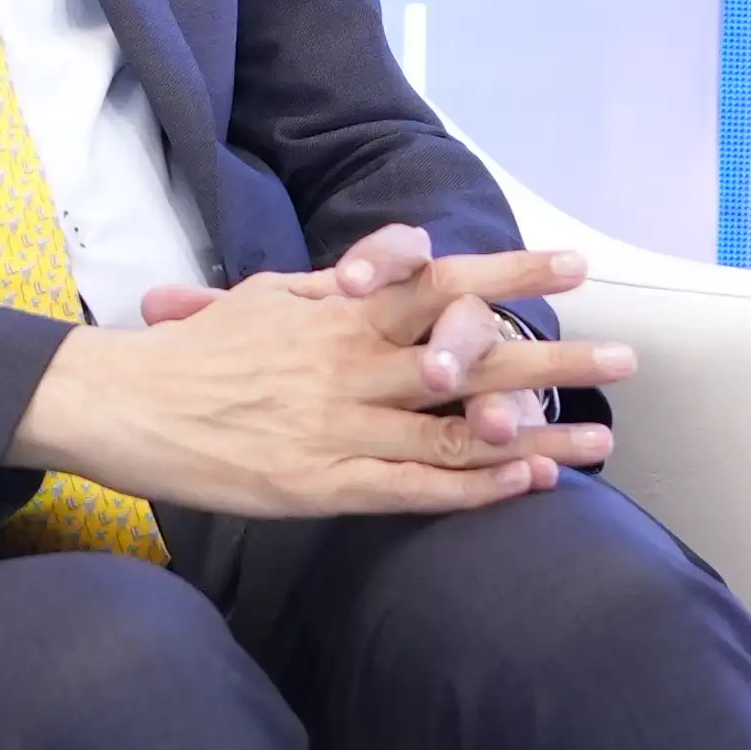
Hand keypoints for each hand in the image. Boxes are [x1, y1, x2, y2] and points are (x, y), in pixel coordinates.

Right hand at [15, 242, 633, 520]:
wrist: (125, 404)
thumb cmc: (192, 350)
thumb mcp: (263, 295)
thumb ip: (331, 284)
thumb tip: (387, 261)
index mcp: (336, 311)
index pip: (439, 281)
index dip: (509, 271)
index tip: (572, 264)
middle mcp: (349, 362)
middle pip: (467, 354)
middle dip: (550, 355)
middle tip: (625, 358)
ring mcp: (339, 425)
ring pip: (455, 429)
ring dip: (534, 432)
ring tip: (601, 438)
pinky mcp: (322, 483)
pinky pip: (415, 488)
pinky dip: (476, 487)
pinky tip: (525, 483)